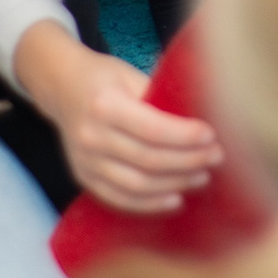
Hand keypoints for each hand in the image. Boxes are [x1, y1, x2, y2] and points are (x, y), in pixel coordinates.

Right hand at [24, 27, 224, 213]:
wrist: (61, 87)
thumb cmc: (103, 77)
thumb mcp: (129, 74)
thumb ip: (159, 96)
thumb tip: (203, 113)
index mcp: (104, 105)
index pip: (152, 128)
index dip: (185, 136)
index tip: (212, 135)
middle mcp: (91, 136)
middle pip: (148, 159)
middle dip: (188, 161)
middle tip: (216, 157)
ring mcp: (84, 161)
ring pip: (136, 184)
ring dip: (174, 184)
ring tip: (203, 177)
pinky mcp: (83, 178)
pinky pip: (119, 198)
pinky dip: (149, 204)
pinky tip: (176, 199)